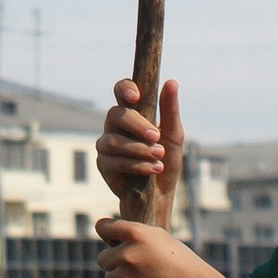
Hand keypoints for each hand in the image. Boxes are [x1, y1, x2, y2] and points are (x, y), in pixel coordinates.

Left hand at [95, 217, 231, 277]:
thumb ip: (132, 233)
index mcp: (136, 234)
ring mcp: (125, 277)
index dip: (107, 233)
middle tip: (137, 266)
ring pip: (109, 277)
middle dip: (115, 261)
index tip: (112, 239)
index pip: (102, 227)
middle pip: (103, 257)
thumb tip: (106, 235)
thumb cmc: (178, 260)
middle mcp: (127, 254)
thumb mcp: (158, 237)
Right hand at [97, 78, 183, 218]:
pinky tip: (152, 169)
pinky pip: (113, 161)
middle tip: (156, 137)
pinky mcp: (104, 165)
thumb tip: (172, 82)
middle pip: (115, 114)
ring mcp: (106, 145)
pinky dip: (136, 165)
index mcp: (131, 112)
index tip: (136, 96)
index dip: (125, 88)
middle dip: (136, 125)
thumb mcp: (174, 135)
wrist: (161, 196)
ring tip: (159, 157)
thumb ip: (170, 110)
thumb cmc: (166, 160)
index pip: (121, 91)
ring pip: (114, 140)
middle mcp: (115, 126)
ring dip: (139, 148)